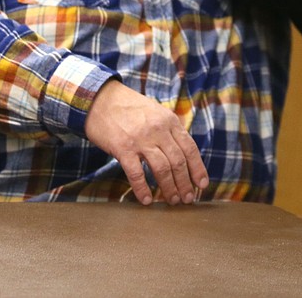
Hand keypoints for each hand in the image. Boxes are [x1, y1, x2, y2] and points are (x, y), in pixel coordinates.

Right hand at [84, 80, 207, 204]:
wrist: (100, 99)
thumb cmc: (128, 108)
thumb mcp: (156, 112)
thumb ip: (169, 129)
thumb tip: (183, 154)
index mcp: (169, 121)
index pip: (190, 148)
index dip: (198, 169)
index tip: (202, 184)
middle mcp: (158, 130)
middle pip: (178, 162)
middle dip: (185, 183)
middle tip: (187, 199)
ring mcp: (141, 139)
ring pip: (162, 169)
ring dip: (169, 188)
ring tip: (172, 200)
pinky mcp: (123, 148)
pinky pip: (136, 173)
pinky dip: (143, 189)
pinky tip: (146, 200)